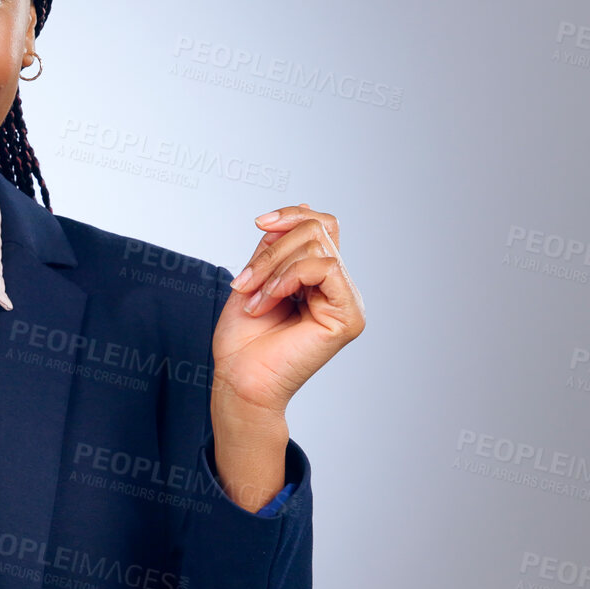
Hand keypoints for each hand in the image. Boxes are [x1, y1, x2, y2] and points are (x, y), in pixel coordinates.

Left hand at [213, 203, 365, 418]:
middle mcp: (339, 288)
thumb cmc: (244, 340)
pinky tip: (270, 300)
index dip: (292, 215)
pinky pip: (324, 268)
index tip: (259, 224)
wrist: (240, 379)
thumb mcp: (256, 277)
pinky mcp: (349, 316)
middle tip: (244, 284)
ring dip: (272, 268)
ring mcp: (347, 301)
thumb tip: (302, 208)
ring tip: (254, 299)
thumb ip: (277, 247)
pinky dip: (288, 277)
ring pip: (316, 245)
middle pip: (316, 230)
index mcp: (321, 279)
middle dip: (271, 250)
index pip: (322, 226)